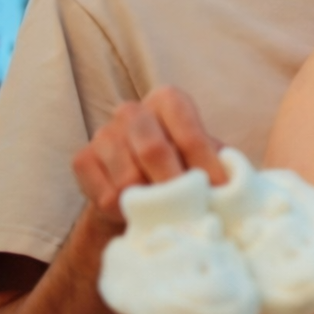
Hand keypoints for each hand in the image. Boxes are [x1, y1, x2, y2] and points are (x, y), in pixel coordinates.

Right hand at [71, 86, 224, 227]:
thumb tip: (230, 188)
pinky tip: (137, 211)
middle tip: (190, 210)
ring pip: (128, 178)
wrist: (139, 189)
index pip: (188, 131)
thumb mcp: (205, 161)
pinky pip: (106, 195)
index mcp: (168, 101)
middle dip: (175, 185)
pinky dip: (125, 212)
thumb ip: (219, 166)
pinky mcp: (83, 159)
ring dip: (150, 203)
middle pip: (153, 150)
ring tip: (166, 212)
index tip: (219, 192)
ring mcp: (103, 134)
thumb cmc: (182, 169)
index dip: (206, 165)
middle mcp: (132, 111)